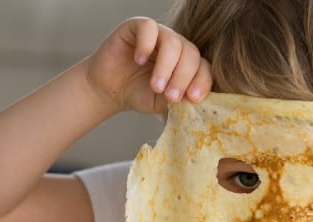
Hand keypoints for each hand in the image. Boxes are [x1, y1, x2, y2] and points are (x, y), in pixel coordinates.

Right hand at [84, 17, 212, 113]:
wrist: (109, 89)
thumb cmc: (138, 94)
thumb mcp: (161, 102)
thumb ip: (179, 99)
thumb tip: (194, 99)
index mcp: (187, 63)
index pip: (203, 67)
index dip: (202, 81)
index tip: (193, 98)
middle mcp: (176, 46)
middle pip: (191, 53)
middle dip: (183, 77)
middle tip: (171, 96)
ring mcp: (158, 34)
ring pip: (173, 42)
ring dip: (166, 66)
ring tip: (156, 86)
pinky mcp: (137, 26)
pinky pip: (149, 28)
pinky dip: (146, 45)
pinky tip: (139, 61)